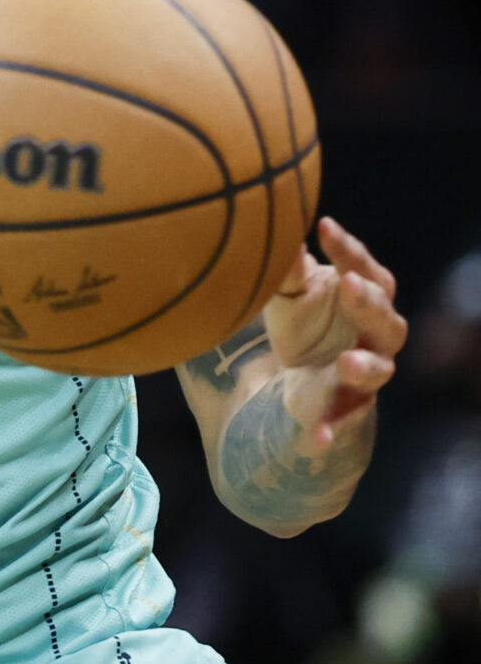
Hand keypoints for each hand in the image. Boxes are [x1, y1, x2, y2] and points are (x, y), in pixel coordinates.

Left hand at [266, 217, 407, 450]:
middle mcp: (373, 336)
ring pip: (378, 370)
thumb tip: (276, 234)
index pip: (367, 271)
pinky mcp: (347, 408)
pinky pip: (345, 420)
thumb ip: (286, 271)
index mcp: (363, 299)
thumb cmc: (301, 321)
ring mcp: (364, 374)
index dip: (349, 251)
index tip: (323, 225)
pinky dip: (332, 430)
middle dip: (370, 304)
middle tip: (350, 284)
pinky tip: (317, 437)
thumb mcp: (286, 294)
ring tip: (345, 361)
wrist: (296, 378)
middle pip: (386, 320)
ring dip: (364, 367)